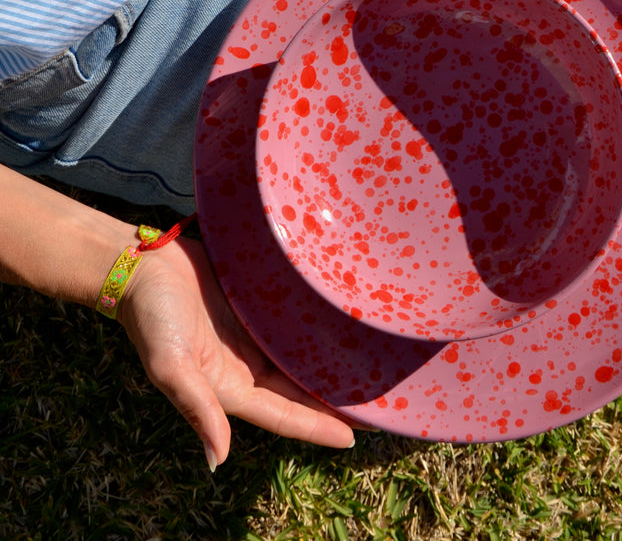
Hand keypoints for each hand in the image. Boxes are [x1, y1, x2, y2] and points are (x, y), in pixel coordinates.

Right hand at [119, 238, 355, 468]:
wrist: (140, 264)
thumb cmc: (151, 317)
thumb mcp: (170, 366)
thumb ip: (197, 409)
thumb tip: (218, 460)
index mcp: (229, 386)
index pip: (283, 415)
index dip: (317, 427)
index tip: (354, 437)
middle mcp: (246, 365)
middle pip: (300, 390)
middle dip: (335, 401)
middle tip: (379, 407)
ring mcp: (252, 334)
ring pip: (301, 358)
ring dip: (330, 367)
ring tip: (371, 371)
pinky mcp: (255, 303)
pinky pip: (292, 322)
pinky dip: (316, 330)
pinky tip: (343, 327)